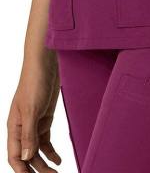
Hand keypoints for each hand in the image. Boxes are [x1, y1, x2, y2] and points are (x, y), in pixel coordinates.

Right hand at [7, 52, 60, 172]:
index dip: (22, 171)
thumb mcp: (32, 108)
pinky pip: (45, 140)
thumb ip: (29, 133)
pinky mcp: (45, 118)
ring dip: (44, 163)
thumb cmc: (34, 83)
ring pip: (36, 150)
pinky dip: (51, 151)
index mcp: (14, 127)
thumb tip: (27, 157)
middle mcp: (22, 128)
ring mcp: (34, 123)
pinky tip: (58, 160)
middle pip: (27, 156)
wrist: (45, 65)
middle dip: (36, 170)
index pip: (15, 156)